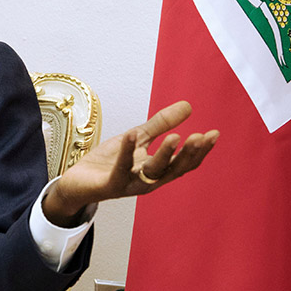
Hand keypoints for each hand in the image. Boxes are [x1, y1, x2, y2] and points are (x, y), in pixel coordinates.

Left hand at [42, 101, 218, 226]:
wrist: (76, 182)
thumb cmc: (107, 162)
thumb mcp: (137, 138)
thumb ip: (160, 124)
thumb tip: (188, 106)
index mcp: (156, 170)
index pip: (183, 162)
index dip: (200, 150)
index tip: (214, 134)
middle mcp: (147, 180)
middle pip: (173, 169)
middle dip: (189, 154)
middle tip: (202, 137)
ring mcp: (130, 184)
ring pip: (152, 171)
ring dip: (164, 155)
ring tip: (175, 137)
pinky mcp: (110, 184)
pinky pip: (120, 168)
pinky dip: (126, 151)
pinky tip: (132, 135)